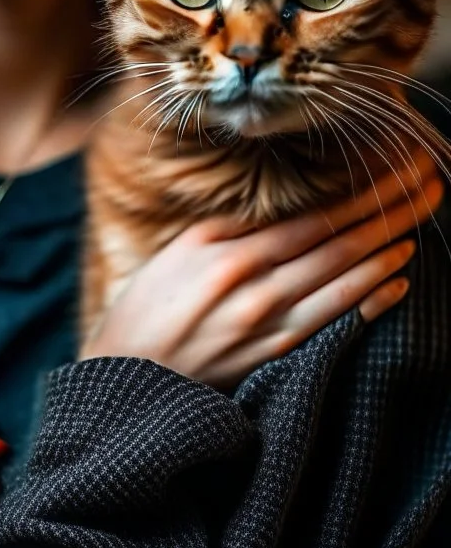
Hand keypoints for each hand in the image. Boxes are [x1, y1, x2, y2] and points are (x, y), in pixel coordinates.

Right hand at [80, 146, 443, 388]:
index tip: (394, 169)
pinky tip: (397, 283)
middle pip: (338, 246)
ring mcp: (270, 329)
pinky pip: (334, 326)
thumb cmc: (148, 306)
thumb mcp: (180, 249)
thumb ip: (232, 227)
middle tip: (426, 185)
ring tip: (418, 226)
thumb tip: (280, 206)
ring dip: (387, 252)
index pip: (314, 218)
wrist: (127, 378)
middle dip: (388, 212)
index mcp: (232, 255)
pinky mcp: (275, 360)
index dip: (360, 193)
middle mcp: (258, 291)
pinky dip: (370, 304)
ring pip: (344, 284)